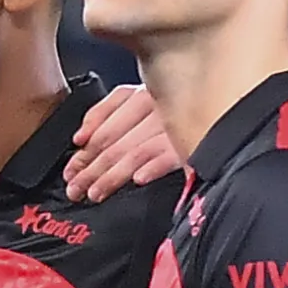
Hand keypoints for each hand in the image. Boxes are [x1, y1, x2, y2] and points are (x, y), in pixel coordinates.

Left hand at [62, 80, 187, 200]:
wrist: (218, 102)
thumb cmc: (174, 106)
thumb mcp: (137, 101)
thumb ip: (106, 115)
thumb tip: (79, 139)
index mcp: (141, 94)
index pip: (104, 125)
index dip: (83, 151)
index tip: (70, 172)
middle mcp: (156, 105)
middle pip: (114, 142)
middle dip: (90, 169)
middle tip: (76, 190)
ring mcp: (175, 124)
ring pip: (134, 152)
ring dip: (112, 176)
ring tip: (95, 193)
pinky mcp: (192, 143)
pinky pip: (170, 155)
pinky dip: (153, 166)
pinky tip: (138, 179)